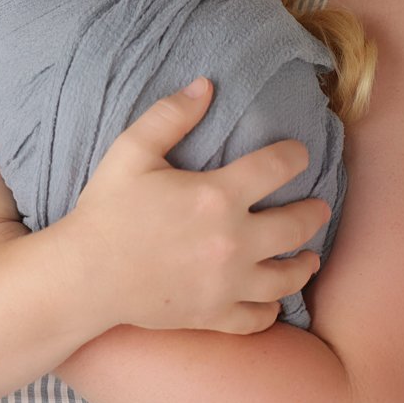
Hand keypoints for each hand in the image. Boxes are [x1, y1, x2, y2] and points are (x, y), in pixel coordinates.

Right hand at [56, 77, 330, 335]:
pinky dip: (272, 310)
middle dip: (313, 212)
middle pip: (296, 225)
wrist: (85, 276)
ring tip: (311, 255)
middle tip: (319, 206)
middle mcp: (232, 241)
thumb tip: (206, 85)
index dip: (294, 155)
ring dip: (305, 263)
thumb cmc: (107, 210)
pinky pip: (257, 318)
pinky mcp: (214, 315)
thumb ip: (171, 115)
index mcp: (216, 196)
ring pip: (286, 277)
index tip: (299, 153)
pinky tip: (275, 300)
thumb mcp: (132, 151)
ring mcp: (227, 283)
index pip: (275, 168)